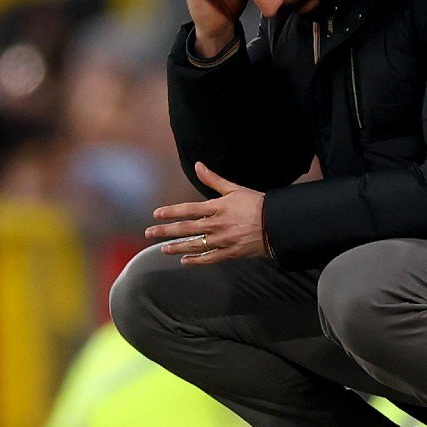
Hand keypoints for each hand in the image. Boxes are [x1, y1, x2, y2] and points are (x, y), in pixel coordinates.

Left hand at [145, 162, 267, 264]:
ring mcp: (222, 240)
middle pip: (186, 228)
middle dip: (165, 231)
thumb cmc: (257, 204)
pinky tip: (185, 261)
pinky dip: (196, 260)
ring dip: (177, 247)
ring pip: (194, 245)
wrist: (277, 224)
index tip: (156, 214)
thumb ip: (213, 179)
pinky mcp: (230, 253)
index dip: (171, 212)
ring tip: (163, 249)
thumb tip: (198, 165)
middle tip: (149, 233)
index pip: (188, 210)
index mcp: (217, 208)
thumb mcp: (234, 189)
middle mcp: (216, 225)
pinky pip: (209, 258)